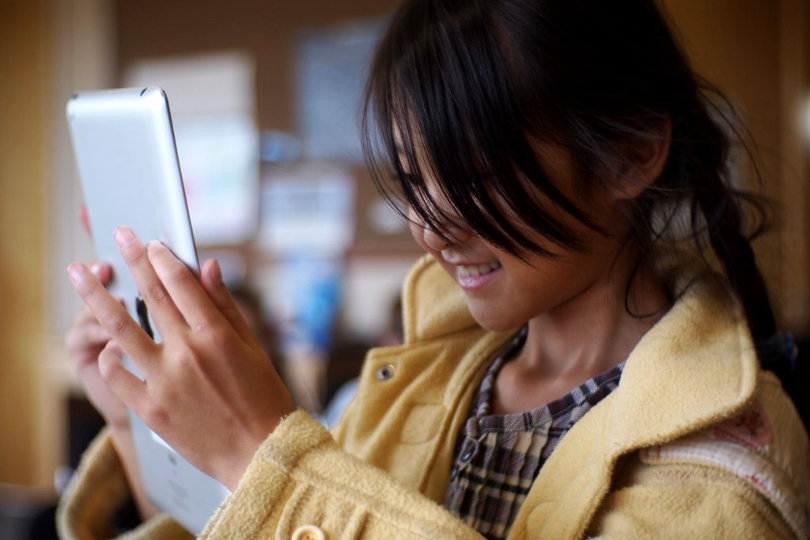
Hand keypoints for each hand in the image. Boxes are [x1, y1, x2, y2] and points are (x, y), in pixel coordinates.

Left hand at [66, 227, 294, 489]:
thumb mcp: (254, 347)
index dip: (163, 258)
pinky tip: (108, 347)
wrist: (258, 452)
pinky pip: (117, 375)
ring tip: (79, 274)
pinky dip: (108, 357)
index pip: (182, 283)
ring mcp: (165, 380)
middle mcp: (188, 352)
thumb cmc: (263, 398)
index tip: (151, 242)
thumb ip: (226, 306)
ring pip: (121, 329)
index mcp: (217, 335)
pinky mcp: (150, 408)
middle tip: (118, 235)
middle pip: (151, 296)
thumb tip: (209, 267)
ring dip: (96, 297)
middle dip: (133, 260)